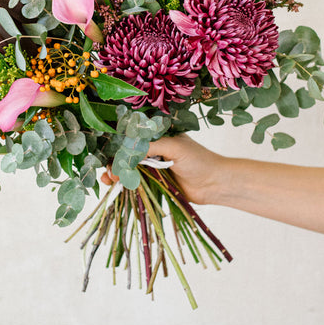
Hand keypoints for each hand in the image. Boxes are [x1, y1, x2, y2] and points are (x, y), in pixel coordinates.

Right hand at [102, 135, 223, 205]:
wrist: (214, 184)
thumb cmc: (198, 160)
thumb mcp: (173, 147)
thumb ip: (150, 147)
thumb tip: (125, 151)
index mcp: (158, 138)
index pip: (132, 139)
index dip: (119, 147)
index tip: (109, 156)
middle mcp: (153, 151)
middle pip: (127, 155)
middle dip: (115, 163)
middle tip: (110, 173)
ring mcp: (153, 168)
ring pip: (128, 169)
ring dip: (116, 174)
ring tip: (109, 180)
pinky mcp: (155, 183)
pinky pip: (136, 183)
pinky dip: (124, 184)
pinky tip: (115, 186)